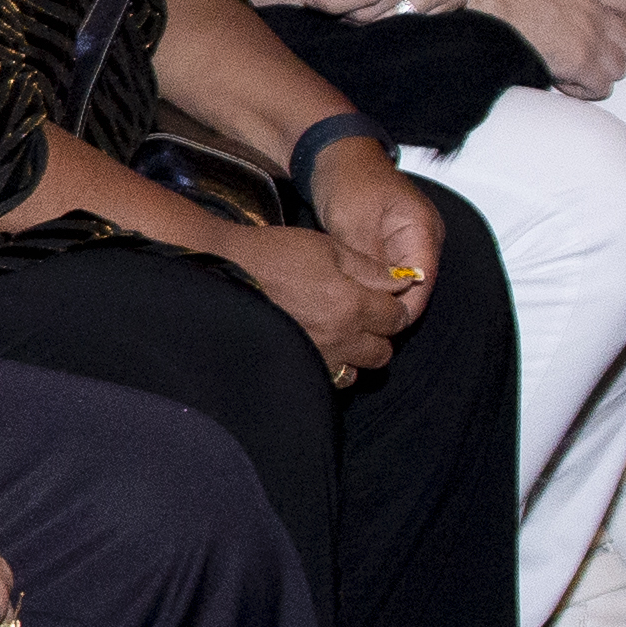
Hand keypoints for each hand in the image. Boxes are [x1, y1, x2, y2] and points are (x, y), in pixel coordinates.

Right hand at [217, 220, 410, 380]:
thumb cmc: (274, 254)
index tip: (383, 298)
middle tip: (361, 315)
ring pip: (358, 370)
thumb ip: (369, 268)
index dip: (394, 306)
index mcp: (352, 304)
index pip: (397, 318)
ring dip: (355, 354)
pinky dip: (332, 366)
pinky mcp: (296, 366)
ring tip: (338, 333)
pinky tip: (319, 345)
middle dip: (379, 333)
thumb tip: (402, 282)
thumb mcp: (327, 247)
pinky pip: (329, 379)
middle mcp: (339, 338)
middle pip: (383, 351)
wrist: (223, 272)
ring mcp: (316, 357)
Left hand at [305, 143, 445, 318]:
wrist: (333, 155)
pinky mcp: (388, 246)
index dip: (405, 308)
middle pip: (415, 287)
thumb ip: (370, 260)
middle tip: (363, 328)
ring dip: (381, 299)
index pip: (424, 281)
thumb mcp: (355, 221)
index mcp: (423, 229)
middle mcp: (422, 239)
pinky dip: (372, 287)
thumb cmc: (348, 179)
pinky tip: (353, 300)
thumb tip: (376, 297)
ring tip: (356, 318)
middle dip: (392, 308)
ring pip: (399, 284)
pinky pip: (386, 275)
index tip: (382, 327)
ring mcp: (406, 243)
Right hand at [469, 0, 625, 98]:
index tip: (609, 31)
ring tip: (576, 74)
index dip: (625, 22)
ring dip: (599, 74)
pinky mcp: (581, 60)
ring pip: (620, 68)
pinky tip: (565, 83)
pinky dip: (585, 90)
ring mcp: (592, 36)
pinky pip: (601, 87)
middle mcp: (596, 11)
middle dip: (612, 53)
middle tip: (588, 58)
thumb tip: (559, 9)